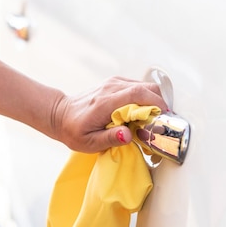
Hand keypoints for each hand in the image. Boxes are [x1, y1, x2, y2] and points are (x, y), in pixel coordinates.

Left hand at [51, 77, 166, 152]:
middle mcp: (111, 88)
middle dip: (160, 103)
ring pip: (144, 86)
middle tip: (162, 121)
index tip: (165, 118)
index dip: (157, 104)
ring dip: (154, 101)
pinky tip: (142, 113)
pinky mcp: (115, 84)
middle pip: (146, 87)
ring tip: (153, 119)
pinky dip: (146, 99)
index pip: (138, 95)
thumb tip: (128, 135)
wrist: (60, 115)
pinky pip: (137, 87)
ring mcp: (113, 83)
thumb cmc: (74, 131)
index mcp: (106, 102)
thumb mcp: (89, 142)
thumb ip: (110, 139)